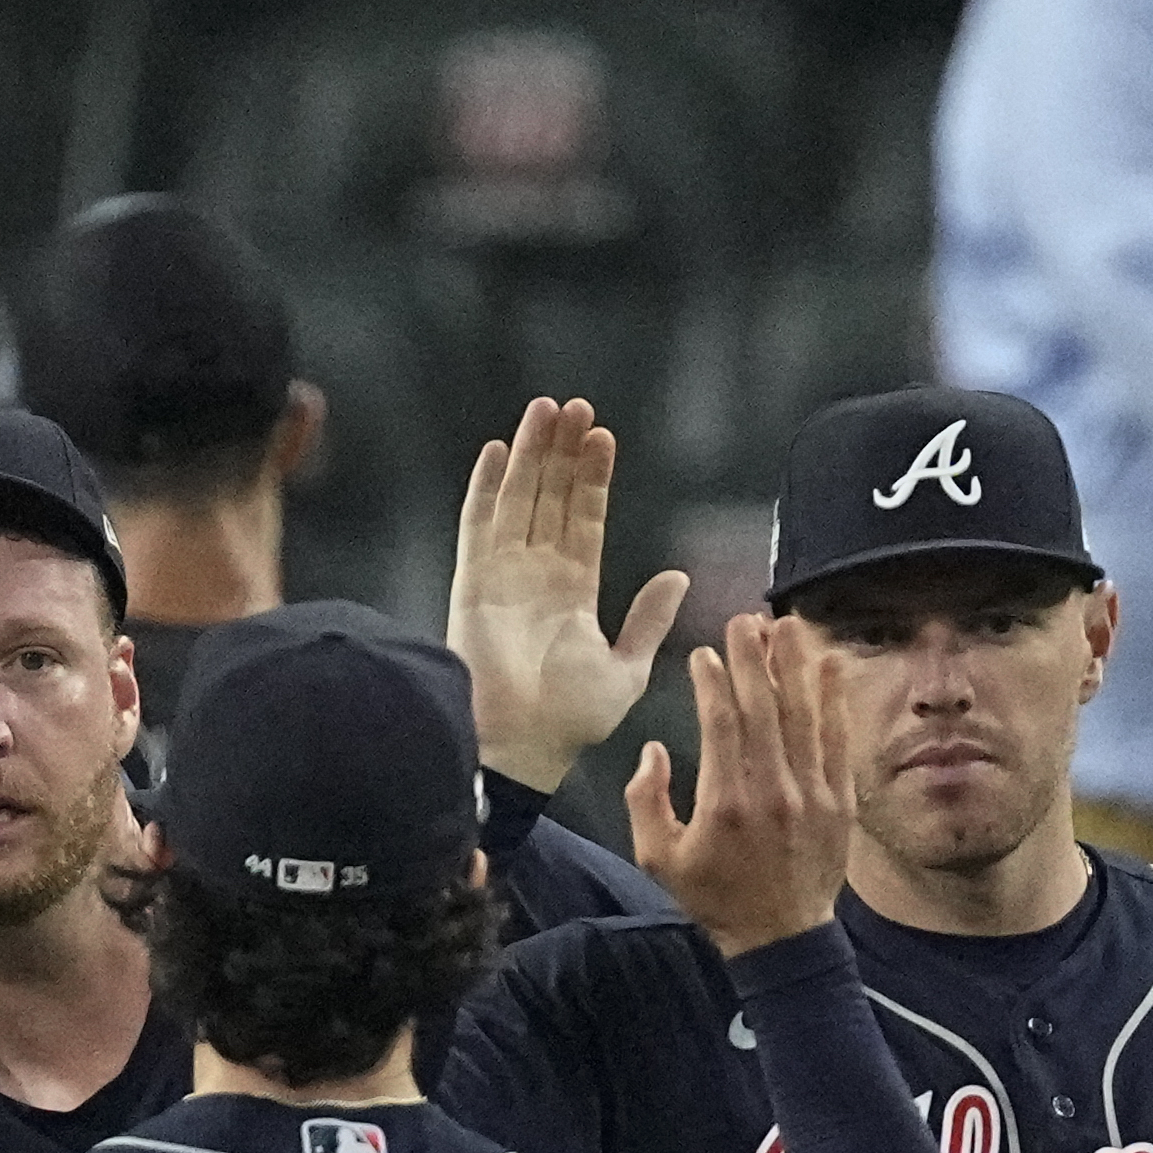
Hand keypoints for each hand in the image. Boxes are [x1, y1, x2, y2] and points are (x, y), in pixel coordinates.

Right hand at [448, 396, 690, 794]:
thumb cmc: (571, 721)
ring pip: (518, 500)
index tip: (603, 435)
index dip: (593, 478)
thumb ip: (647, 620)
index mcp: (573, 591)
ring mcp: (502, 576)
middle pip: (550, 498)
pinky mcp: (473, 584)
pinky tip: (498, 450)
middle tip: (575, 405)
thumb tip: (678, 577)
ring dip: (531, 455)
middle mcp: (536, 576)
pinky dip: (486, 488)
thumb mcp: (626, 669)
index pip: (584, 519)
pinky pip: (478, 526)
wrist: (524, 748)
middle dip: (563, 452)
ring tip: (546, 410)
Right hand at [628, 610, 855, 957]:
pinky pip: (836, 739)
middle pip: (763, 708)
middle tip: (744, 620)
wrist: (781, 936)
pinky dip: (834, 700)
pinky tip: (829, 665)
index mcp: (724, 803)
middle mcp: (771, 790)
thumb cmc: (715, 897)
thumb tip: (653, 750)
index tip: (705, 653)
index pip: (720, 724)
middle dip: (752, 658)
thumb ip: (646, 802)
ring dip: (794, 665)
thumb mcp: (659, 860)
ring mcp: (810, 793)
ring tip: (785, 625)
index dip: (712, 682)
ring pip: (803, 715)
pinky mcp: (839, 799)